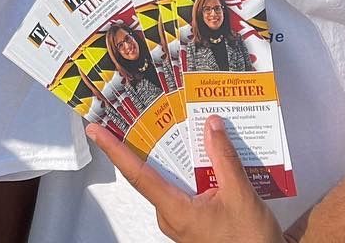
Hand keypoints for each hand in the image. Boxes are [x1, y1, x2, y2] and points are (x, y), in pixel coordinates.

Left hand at [86, 116, 287, 242]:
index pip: (137, 174)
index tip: (96, 131)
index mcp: (175, 210)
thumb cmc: (249, 241)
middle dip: (148, 144)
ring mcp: (181, 221)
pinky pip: (185, 190)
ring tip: (179, 128)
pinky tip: (205, 157)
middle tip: (142, 115)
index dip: (114, 150)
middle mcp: (171, 216)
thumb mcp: (240, 195)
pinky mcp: (193, 222)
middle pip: (152, 173)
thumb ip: (224, 158)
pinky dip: (190, 171)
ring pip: (171, 181)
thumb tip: (211, 125)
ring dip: (175, 157)